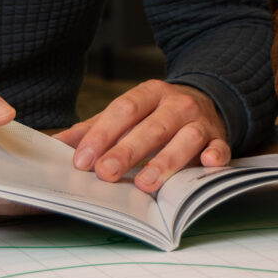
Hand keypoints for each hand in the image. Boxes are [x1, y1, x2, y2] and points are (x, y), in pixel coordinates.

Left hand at [56, 80, 228, 192]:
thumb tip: (57, 143)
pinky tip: (207, 164)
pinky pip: (220, 146)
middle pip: (151, 127)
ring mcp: (200, 121)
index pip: (124, 110)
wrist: (207, 100)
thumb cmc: (158, 114)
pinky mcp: (219, 138)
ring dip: (166, 161)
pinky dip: (216, 155)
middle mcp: (176, 104)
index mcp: (150, 93)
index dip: (102, 134)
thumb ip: (95, 127)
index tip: (82, 159)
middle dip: (127, 151)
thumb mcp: (128, 113)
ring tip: (145, 183)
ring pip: (185, 138)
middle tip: (106, 173)